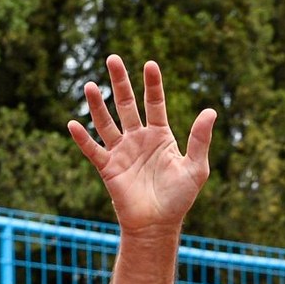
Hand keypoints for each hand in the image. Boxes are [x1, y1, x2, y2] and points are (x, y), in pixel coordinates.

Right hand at [67, 57, 215, 235]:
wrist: (157, 225)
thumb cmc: (179, 198)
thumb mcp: (196, 168)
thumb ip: (200, 139)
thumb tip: (211, 110)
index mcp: (160, 136)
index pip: (155, 103)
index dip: (152, 84)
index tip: (150, 64)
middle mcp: (138, 139)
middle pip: (126, 104)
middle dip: (120, 82)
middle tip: (113, 58)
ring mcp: (122, 152)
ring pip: (106, 122)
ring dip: (97, 105)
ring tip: (89, 85)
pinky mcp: (108, 168)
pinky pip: (93, 149)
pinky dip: (83, 138)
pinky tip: (73, 124)